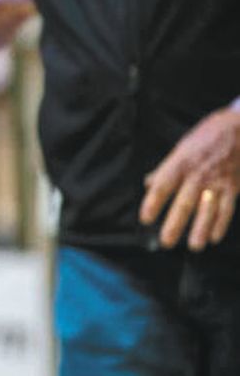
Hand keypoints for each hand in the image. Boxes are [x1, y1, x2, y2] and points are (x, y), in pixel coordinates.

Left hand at [140, 108, 239, 250]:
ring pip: (207, 210)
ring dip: (200, 229)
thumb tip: (148, 183)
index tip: (145, 218)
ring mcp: (217, 182)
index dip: (153, 202)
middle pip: (184, 203)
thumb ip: (165, 168)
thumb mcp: (181, 148)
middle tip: (165, 242)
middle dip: (175, 224)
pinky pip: (227, 209)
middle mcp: (198, 175)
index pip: (163, 185)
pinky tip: (214, 237)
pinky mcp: (232, 187)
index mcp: (180, 163)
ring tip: (193, 246)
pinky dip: (221, 224)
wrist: (239, 129)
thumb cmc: (206, 138)